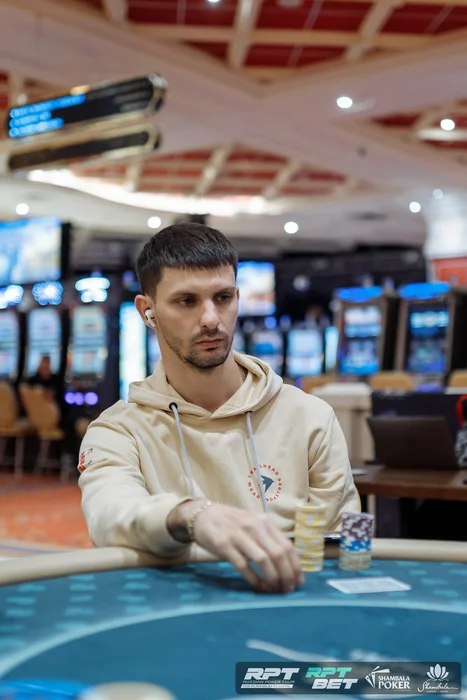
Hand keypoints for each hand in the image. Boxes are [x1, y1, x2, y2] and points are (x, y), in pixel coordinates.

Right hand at [169, 500, 303, 592]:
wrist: (203, 514)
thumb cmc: (232, 522)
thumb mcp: (254, 524)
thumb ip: (269, 539)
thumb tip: (288, 564)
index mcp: (265, 522)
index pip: (287, 546)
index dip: (295, 566)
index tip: (299, 581)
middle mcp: (254, 526)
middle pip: (278, 554)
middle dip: (286, 575)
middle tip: (288, 589)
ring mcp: (239, 535)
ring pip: (263, 560)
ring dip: (272, 578)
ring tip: (275, 589)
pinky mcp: (224, 545)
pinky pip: (243, 565)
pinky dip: (254, 579)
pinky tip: (259, 587)